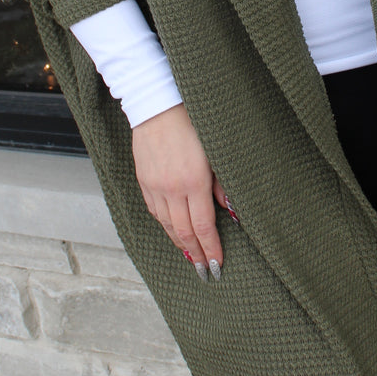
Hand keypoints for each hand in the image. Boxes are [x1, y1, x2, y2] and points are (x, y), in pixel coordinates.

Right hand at [131, 103, 229, 277]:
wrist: (157, 104)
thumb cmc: (192, 121)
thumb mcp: (215, 152)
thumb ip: (222, 184)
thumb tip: (233, 210)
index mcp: (193, 182)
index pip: (203, 227)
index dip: (211, 248)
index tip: (217, 265)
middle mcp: (171, 188)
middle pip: (184, 232)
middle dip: (196, 254)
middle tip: (205, 271)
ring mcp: (154, 185)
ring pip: (167, 224)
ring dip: (179, 243)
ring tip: (191, 257)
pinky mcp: (143, 180)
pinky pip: (154, 210)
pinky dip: (165, 225)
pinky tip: (172, 231)